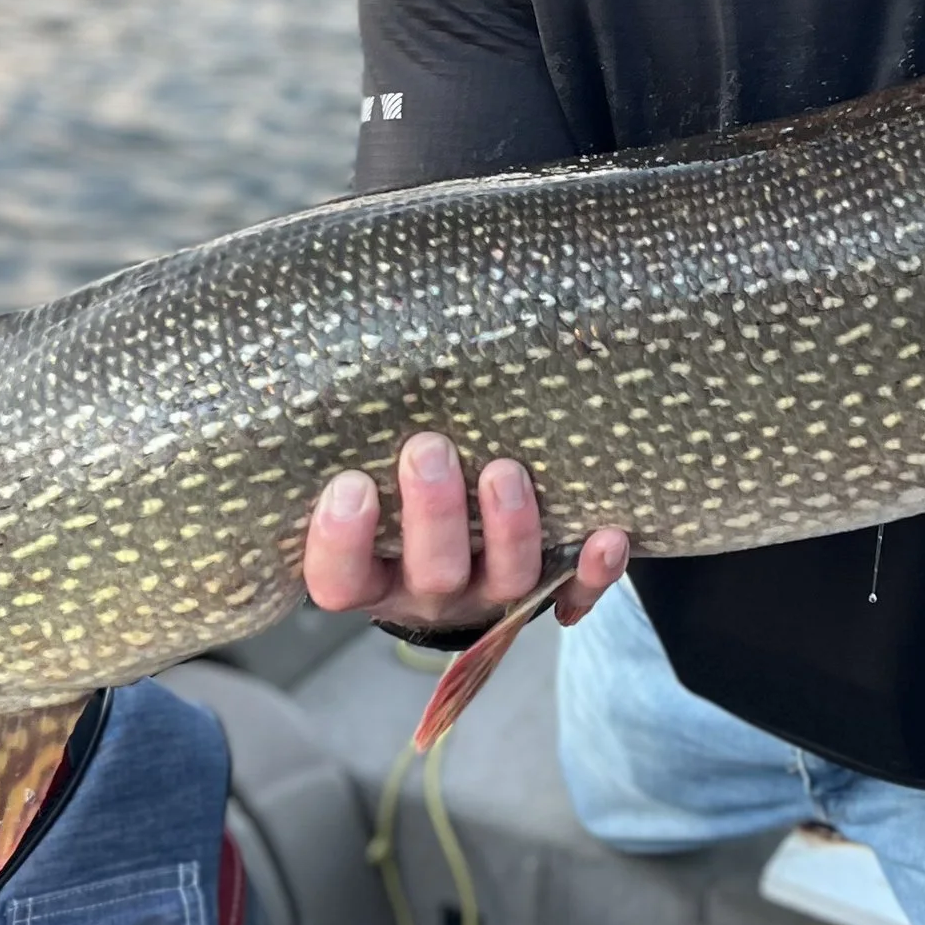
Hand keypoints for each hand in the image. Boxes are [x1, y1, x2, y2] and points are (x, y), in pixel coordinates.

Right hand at [303, 433, 628, 634]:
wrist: (459, 549)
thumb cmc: (394, 493)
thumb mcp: (363, 471)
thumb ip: (353, 436)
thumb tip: (317, 328)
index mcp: (370, 575)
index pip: (338, 577)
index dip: (340, 541)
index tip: (348, 484)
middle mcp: (430, 591)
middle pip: (433, 575)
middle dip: (434, 515)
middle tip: (428, 450)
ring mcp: (491, 595)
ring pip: (506, 582)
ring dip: (509, 529)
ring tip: (505, 471)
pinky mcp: (548, 592)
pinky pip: (574, 592)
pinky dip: (593, 571)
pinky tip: (607, 536)